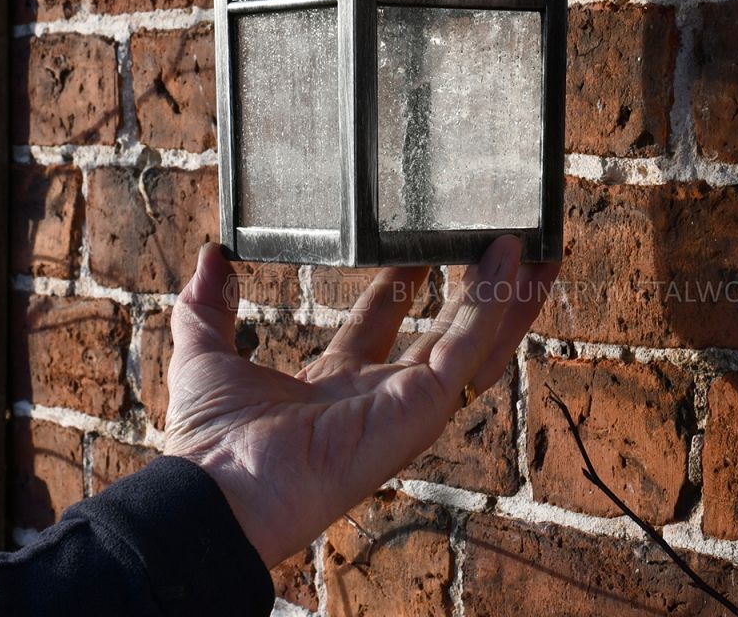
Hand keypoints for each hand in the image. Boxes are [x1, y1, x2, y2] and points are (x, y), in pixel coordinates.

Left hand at [162, 237, 557, 568]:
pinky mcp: (421, 409)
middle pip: (443, 337)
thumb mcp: (204, 352)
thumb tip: (211, 255)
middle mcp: (378, 396)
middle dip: (475, 295)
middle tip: (498, 248)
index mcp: (334, 385)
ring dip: (507, 300)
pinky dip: (493, 307)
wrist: (216, 489)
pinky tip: (510, 264)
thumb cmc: (208, 442)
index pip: (381, 325)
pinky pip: (467, 350)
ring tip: (533, 253)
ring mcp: (405, 405)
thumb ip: (208, 305)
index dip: (402, 284)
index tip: (415, 248)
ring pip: (473, 345)